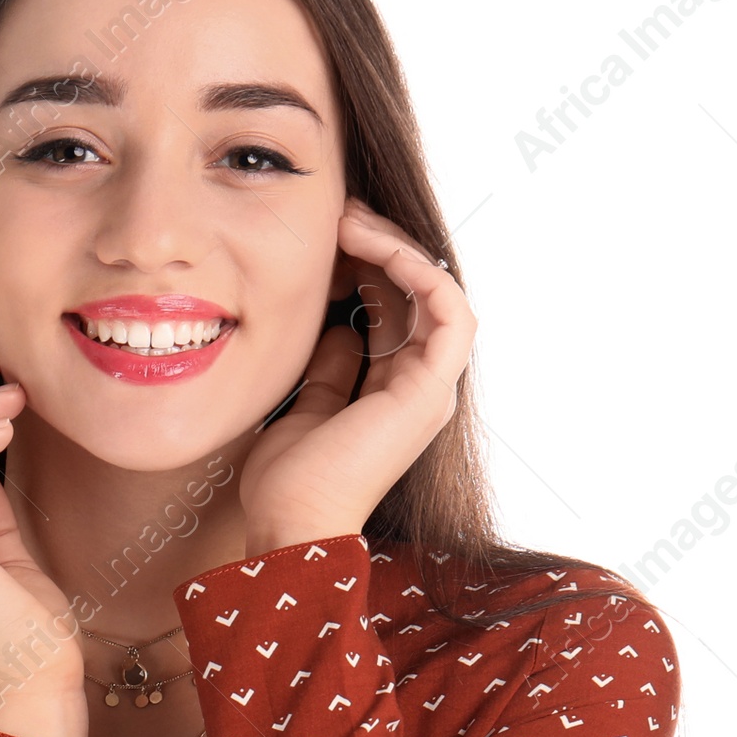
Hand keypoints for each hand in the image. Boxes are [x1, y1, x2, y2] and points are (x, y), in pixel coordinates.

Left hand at [239, 201, 477, 551]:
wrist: (291, 522)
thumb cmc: (288, 481)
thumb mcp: (306, 404)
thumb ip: (330, 368)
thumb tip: (338, 329)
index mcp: (392, 391)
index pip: (392, 308)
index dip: (365, 265)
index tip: (326, 238)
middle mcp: (419, 386)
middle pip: (417, 294)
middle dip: (381, 246)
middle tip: (340, 214)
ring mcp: (430, 388)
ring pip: (436, 291)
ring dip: (397, 248)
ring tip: (351, 221)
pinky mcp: (431, 388)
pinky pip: (448, 310)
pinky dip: (418, 270)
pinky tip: (374, 247)